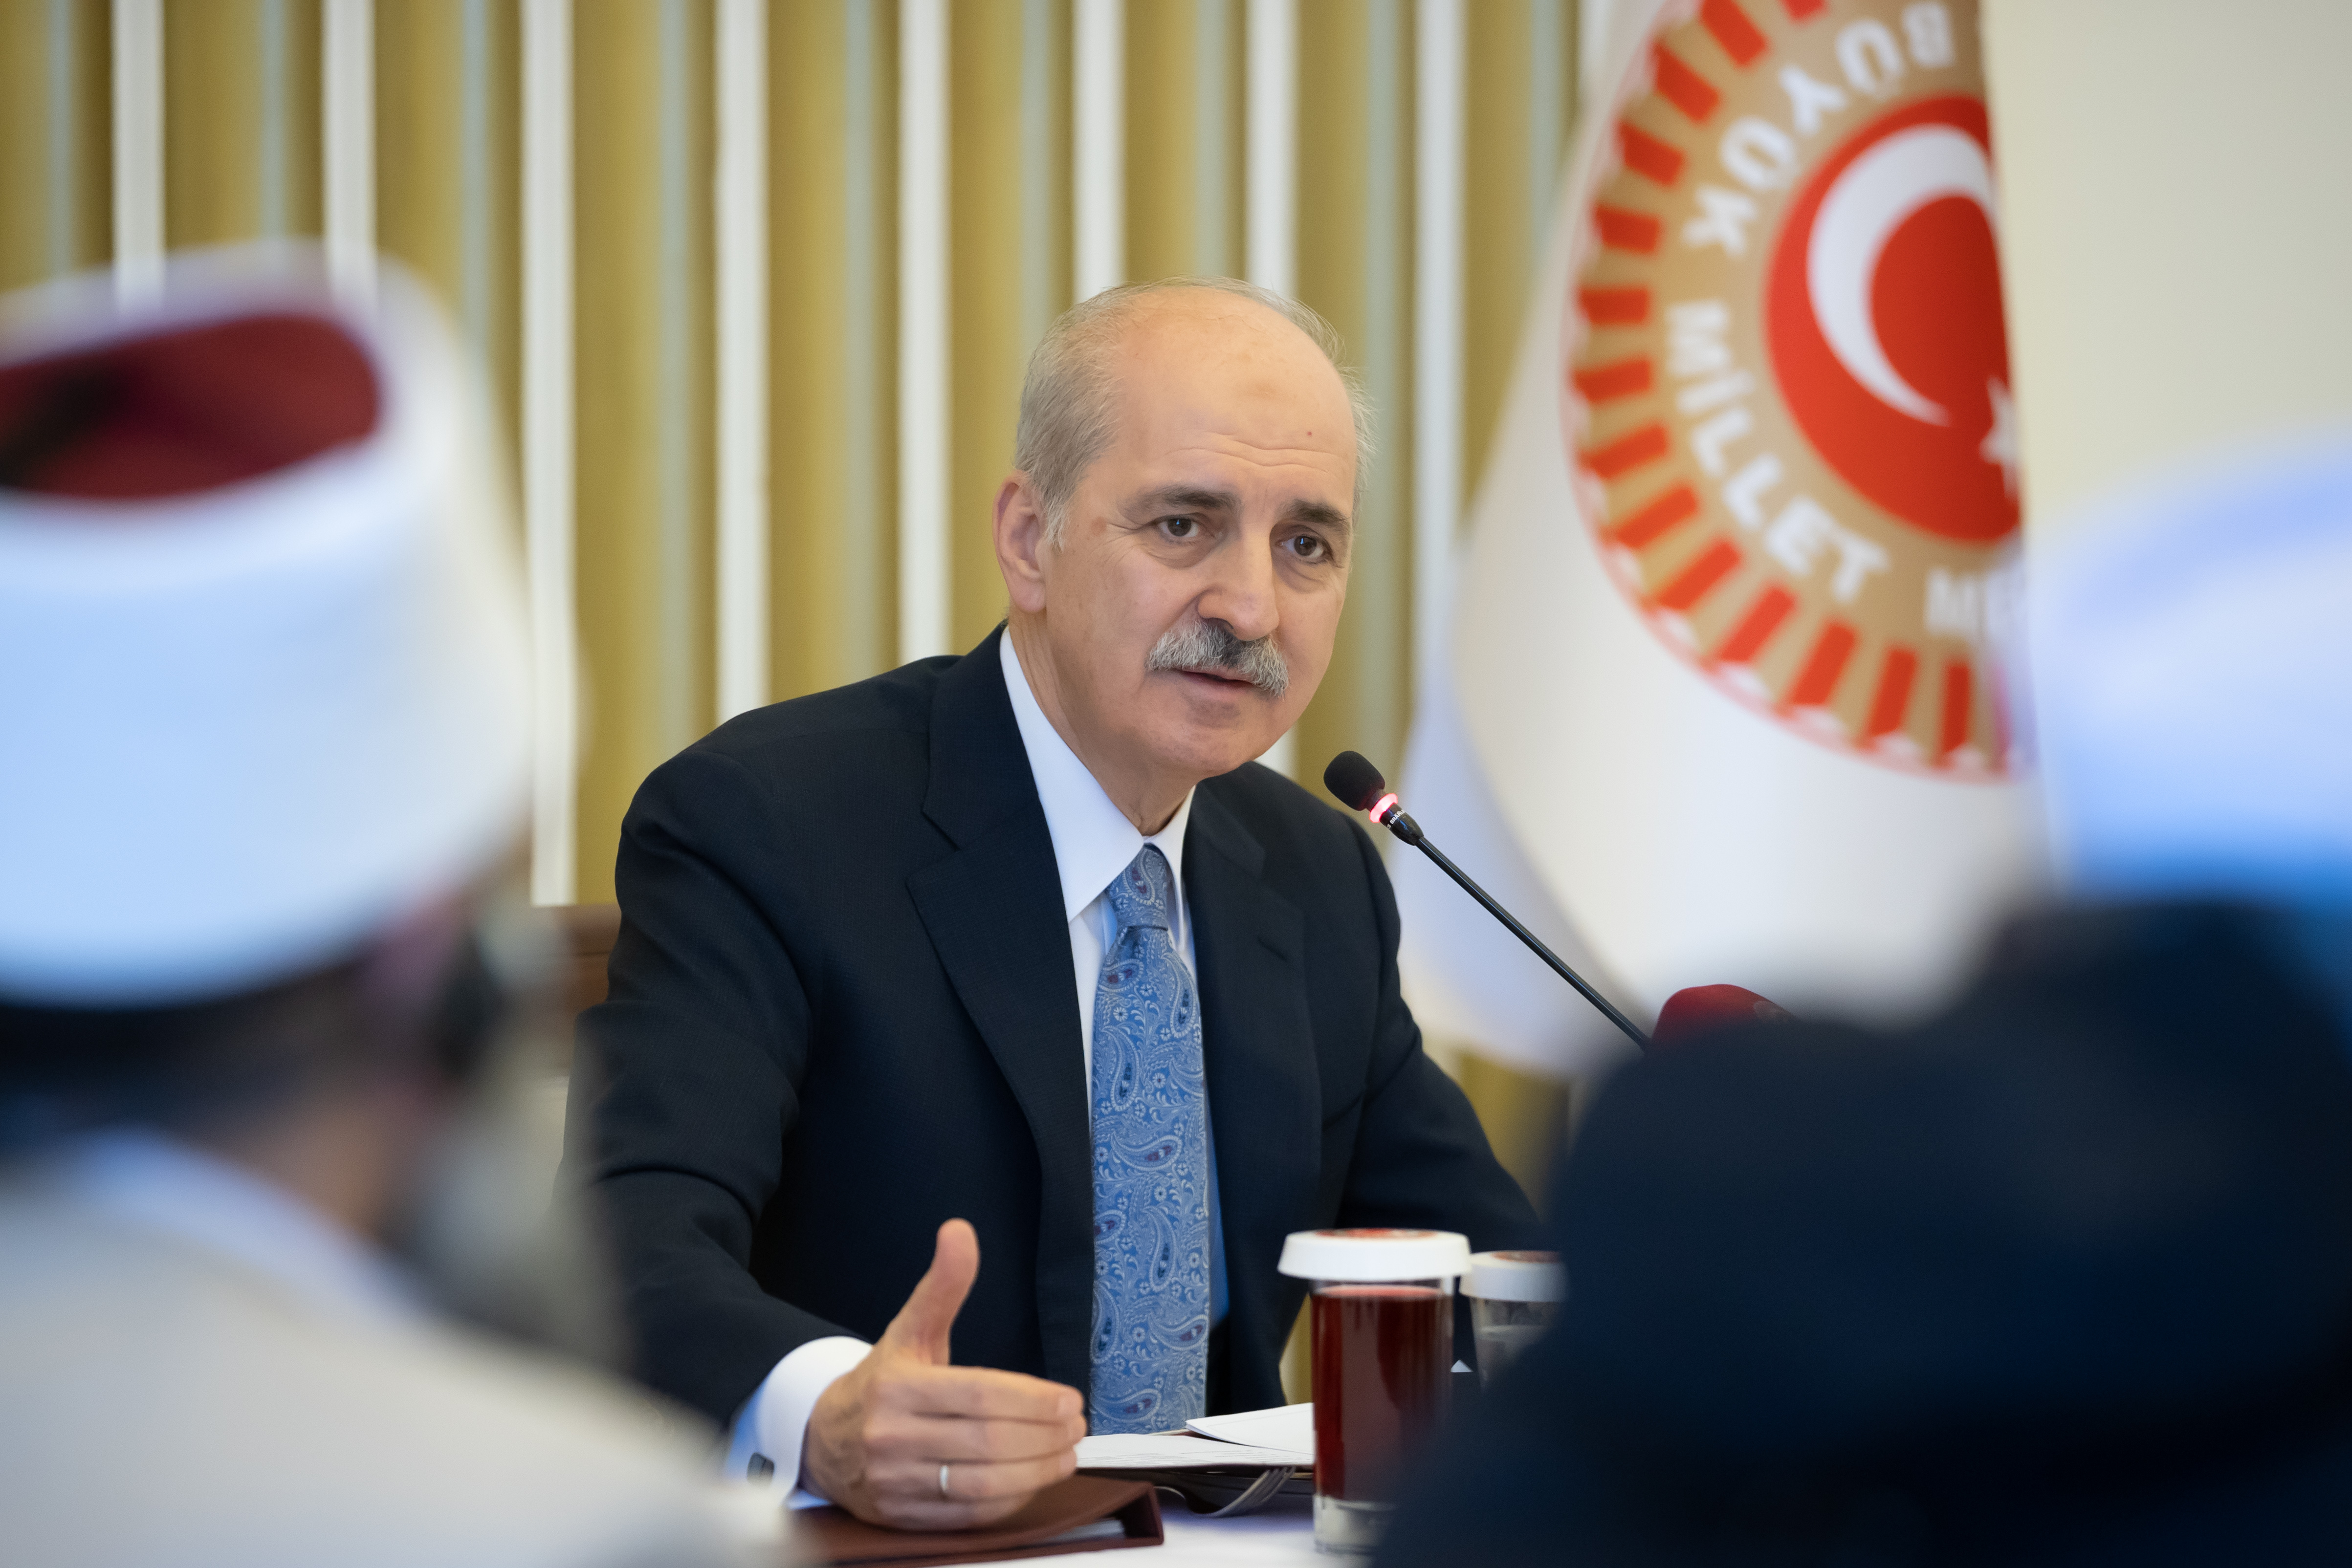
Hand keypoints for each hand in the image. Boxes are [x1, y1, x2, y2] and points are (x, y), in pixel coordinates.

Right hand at [801, 1219, 1086, 1528]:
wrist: (822, 1439)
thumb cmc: (882, 1383)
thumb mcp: (910, 1330)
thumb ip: (942, 1286)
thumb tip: (959, 1230)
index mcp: (896, 1386)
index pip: (980, 1395)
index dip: (1032, 1400)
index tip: (1069, 1400)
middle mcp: (891, 1436)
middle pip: (986, 1441)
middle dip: (1043, 1436)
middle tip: (1076, 1427)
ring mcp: (894, 1482)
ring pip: (981, 1485)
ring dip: (1035, 1472)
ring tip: (1066, 1455)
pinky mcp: (900, 1517)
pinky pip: (966, 1517)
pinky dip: (1007, 1504)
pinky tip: (1032, 1482)